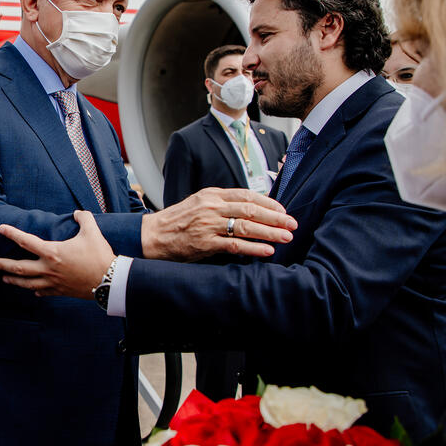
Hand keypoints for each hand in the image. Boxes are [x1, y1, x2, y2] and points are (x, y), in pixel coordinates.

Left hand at [0, 210, 113, 298]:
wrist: (110, 282)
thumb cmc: (100, 256)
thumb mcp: (92, 232)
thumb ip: (83, 218)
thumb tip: (77, 213)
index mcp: (53, 252)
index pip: (26, 241)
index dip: (12, 233)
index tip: (1, 228)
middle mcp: (48, 269)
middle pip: (19, 267)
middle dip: (2, 264)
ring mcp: (53, 282)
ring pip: (28, 283)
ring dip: (14, 280)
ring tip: (4, 278)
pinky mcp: (61, 291)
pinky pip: (44, 291)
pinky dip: (36, 290)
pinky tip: (33, 290)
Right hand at [141, 187, 296, 260]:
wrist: (153, 235)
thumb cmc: (178, 221)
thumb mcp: (200, 204)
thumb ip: (222, 204)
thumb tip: (251, 209)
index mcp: (212, 194)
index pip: (247, 195)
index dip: (268, 203)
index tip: (283, 210)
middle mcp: (211, 207)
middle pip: (250, 209)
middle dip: (275, 217)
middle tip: (292, 224)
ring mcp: (208, 225)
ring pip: (246, 226)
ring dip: (269, 232)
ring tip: (286, 238)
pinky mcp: (204, 243)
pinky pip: (234, 245)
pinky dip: (253, 248)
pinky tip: (267, 251)